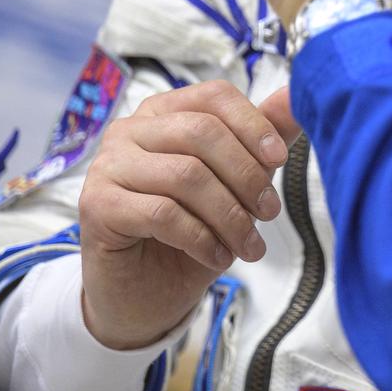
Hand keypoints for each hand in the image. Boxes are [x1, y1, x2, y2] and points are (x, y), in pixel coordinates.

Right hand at [77, 81, 301, 349]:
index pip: (215, 97)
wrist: (143, 295)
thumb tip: (295, 94)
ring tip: (250, 244)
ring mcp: (108, 166)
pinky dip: (201, 237)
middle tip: (270, 212)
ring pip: (186, 175)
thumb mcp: (237, 183)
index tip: (280, 160)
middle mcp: (130, 130)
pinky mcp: (96, 206)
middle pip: (202, 132)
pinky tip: (219, 256)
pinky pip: (162, 213)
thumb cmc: (193, 229)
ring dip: (230, 215)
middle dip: (246, 175)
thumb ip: (265, 137)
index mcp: (165, 112)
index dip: (254, 124)